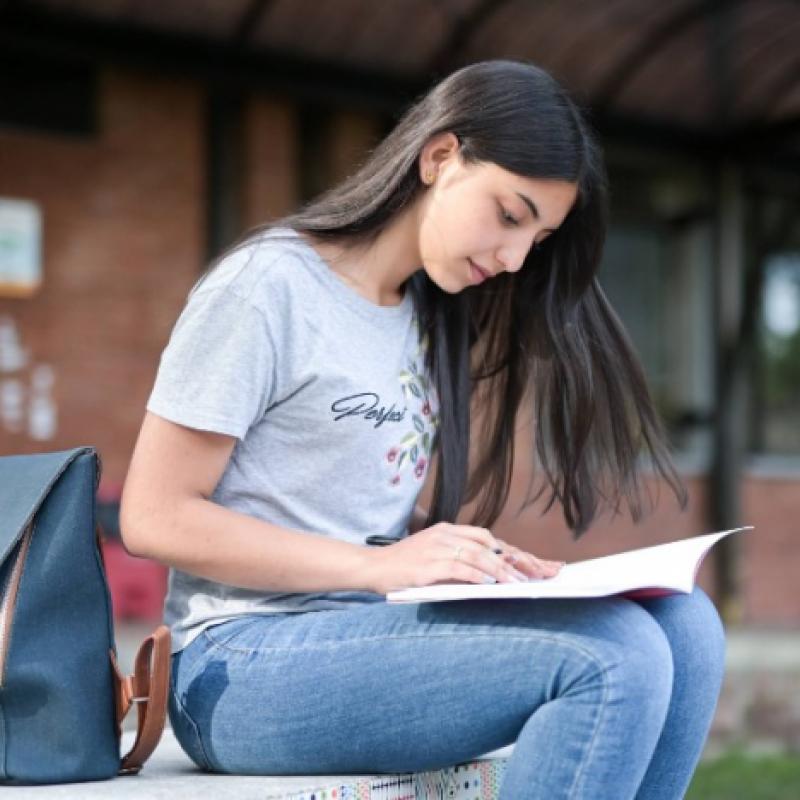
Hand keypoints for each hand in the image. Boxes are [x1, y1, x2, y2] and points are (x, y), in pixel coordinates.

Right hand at [363, 522, 561, 594]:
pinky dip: (478, 576)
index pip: (488, 538)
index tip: (537, 564)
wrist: (370, 568)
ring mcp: (436, 548)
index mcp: (448, 530)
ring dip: (502, 571)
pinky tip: (491, 584)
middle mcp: (445, 534)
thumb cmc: (403, 567)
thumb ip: (459, 562)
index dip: (514, 551)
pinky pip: (459, 568)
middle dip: (517, 560)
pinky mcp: (428, 565)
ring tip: (521, 583)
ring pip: (478, 556)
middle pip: (489, 545)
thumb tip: (493, 576)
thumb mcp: (434, 558)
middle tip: (540, 574)